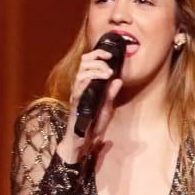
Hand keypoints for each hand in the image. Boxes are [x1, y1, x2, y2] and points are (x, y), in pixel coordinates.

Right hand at [58, 47, 121, 161]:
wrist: (83, 140)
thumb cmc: (93, 124)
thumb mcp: (107, 107)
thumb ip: (111, 94)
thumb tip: (118, 80)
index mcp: (87, 85)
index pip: (88, 62)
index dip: (98, 54)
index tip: (110, 54)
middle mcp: (80, 86)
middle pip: (83, 63)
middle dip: (97, 59)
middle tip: (109, 63)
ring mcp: (77, 94)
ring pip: (81, 73)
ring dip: (95, 69)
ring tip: (107, 73)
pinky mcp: (76, 103)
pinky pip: (79, 88)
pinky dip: (88, 80)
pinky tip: (97, 79)